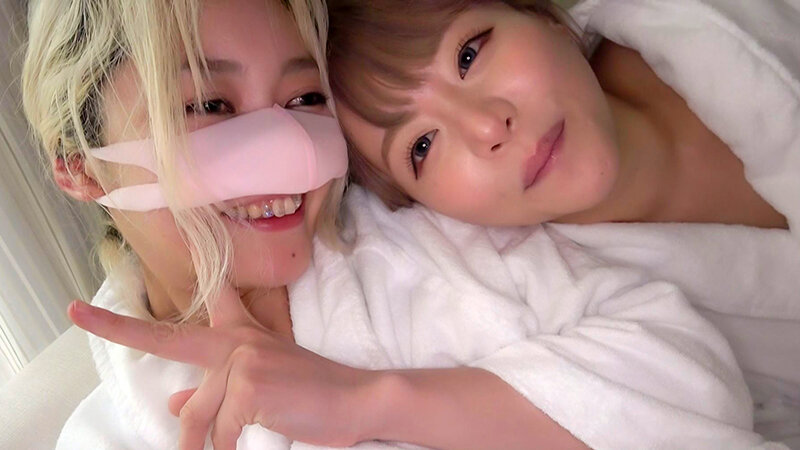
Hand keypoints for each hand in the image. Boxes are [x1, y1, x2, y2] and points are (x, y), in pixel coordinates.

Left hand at [68, 287, 375, 449]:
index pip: (195, 311)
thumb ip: (214, 391)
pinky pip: (222, 430)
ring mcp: (242, 358)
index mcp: (238, 334)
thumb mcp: (259, 389)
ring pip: (197, 414)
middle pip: (167, 340)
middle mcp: (235, 339)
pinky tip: (251, 442)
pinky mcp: (251, 384)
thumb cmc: (310, 394)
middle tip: (76, 312)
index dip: (163, 298)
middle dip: (118, 327)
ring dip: (206, 444)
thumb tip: (174, 403)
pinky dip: (231, 447)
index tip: (117, 288)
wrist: (356, 398)